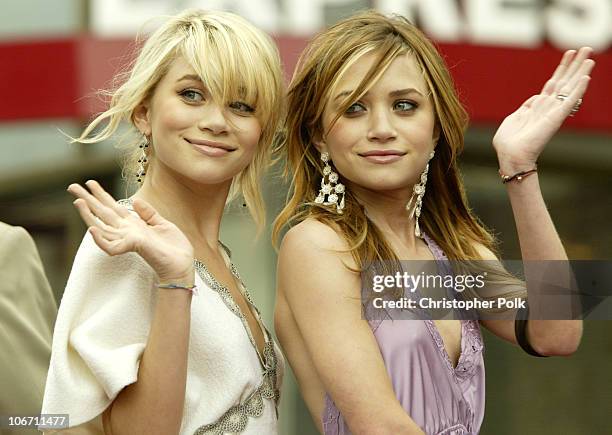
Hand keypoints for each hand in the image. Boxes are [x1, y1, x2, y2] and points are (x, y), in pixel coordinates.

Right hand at [68, 180, 194, 284]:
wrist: (182, 264)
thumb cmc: (173, 248)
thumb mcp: (162, 224)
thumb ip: (148, 213)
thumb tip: (135, 200)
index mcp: (134, 224)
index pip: (113, 207)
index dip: (102, 195)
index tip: (90, 183)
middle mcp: (127, 231)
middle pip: (103, 213)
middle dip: (88, 200)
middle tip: (72, 186)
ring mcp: (128, 240)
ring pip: (101, 227)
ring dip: (88, 215)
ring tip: (78, 202)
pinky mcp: (132, 248)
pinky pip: (111, 246)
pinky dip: (101, 239)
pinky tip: (92, 230)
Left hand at [493, 47, 594, 172]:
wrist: (511, 155)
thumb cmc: (508, 142)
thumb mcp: (513, 119)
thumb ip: (524, 108)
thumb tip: (533, 99)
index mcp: (538, 106)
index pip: (553, 83)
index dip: (562, 68)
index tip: (570, 53)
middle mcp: (548, 107)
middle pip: (565, 81)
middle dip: (574, 64)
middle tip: (586, 48)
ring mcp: (553, 112)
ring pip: (570, 87)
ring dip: (580, 72)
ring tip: (590, 57)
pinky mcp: (556, 118)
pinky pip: (569, 101)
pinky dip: (578, 90)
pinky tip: (586, 77)